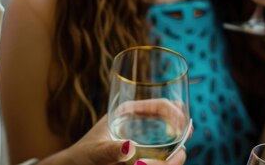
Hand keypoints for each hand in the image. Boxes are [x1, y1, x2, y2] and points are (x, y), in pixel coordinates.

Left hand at [36, 115, 187, 164]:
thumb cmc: (81, 157)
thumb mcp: (95, 151)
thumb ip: (110, 150)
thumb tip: (129, 148)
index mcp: (129, 113)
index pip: (162, 106)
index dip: (176, 115)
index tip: (183, 130)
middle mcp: (140, 125)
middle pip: (173, 124)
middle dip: (180, 139)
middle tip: (177, 156)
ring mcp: (145, 142)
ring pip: (172, 144)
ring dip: (173, 156)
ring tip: (167, 164)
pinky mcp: (146, 157)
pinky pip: (164, 158)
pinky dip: (167, 163)